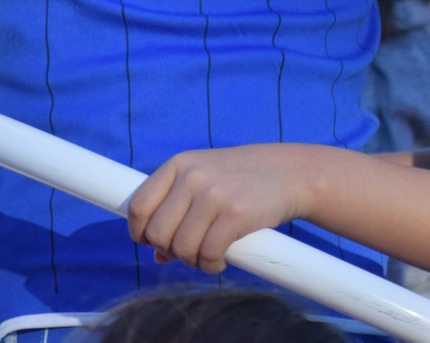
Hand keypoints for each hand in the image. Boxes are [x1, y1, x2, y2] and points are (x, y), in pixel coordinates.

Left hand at [125, 144, 307, 274]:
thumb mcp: (205, 182)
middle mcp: (193, 176)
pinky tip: (221, 260)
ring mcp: (214, 194)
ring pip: (180, 248)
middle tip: (189, 250)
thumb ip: (178, 211)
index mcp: (180, 164)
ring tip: (208, 254)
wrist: (291, 173)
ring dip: (192, 261)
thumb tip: (157, 257)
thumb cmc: (243, 180)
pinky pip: (207, 255)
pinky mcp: (235, 214)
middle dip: (169, 250)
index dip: (141, 232)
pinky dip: (211, 266)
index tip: (154, 242)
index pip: (138, 206)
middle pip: (157, 233)